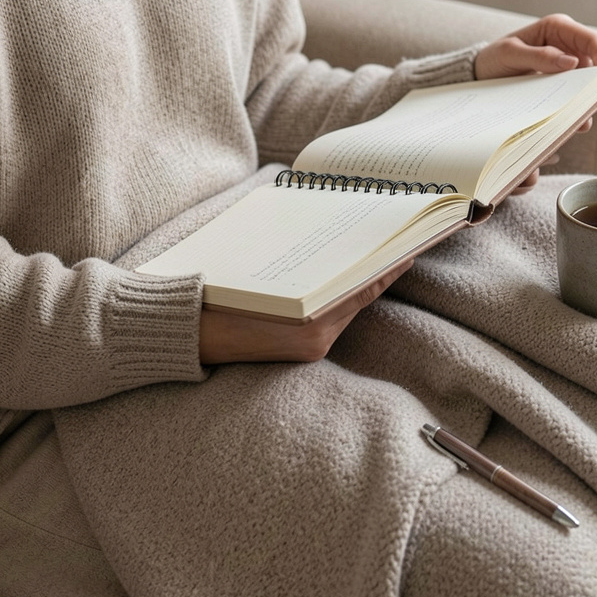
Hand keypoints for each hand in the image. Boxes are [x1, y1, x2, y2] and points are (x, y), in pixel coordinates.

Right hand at [198, 260, 412, 364]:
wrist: (186, 335)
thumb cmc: (218, 298)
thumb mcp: (261, 272)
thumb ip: (304, 264)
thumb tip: (339, 244)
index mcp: (311, 323)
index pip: (365, 286)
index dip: (389, 264)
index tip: (410, 244)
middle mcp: (317, 340)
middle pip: (360, 296)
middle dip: (377, 269)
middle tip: (399, 244)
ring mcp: (312, 349)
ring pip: (349, 308)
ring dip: (359, 283)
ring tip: (377, 256)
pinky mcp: (304, 353)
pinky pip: (332, 319)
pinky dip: (340, 298)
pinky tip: (343, 276)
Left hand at [475, 14, 596, 195]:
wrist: (482, 74)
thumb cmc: (494, 58)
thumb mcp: (509, 54)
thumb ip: (538, 57)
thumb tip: (571, 63)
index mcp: (557, 28)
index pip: (591, 39)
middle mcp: (567, 44)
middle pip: (596, 61)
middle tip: (596, 99)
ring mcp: (566, 65)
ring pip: (589, 81)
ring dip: (588, 98)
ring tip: (583, 117)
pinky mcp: (561, 83)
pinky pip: (576, 94)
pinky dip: (577, 107)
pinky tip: (574, 122)